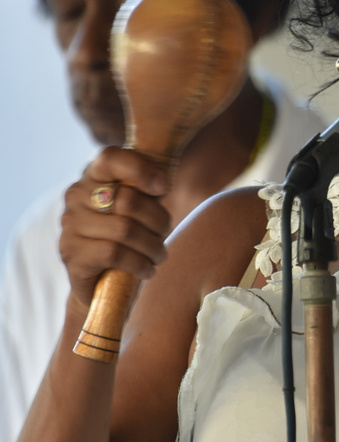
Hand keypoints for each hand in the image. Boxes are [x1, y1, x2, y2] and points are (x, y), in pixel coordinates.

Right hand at [60, 147, 170, 309]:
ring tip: (159, 255)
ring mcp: (70, 226)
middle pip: (128, 200)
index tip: (163, 188)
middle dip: (158, 220)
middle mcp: (76, 197)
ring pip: (125, 230)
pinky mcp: (71, 255)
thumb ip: (148, 191)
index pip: (111, 157)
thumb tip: (161, 183)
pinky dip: (139, 263)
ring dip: (153, 246)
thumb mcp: (140, 209)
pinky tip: (147, 270)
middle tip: (165, 234)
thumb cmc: (128, 239)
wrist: (101, 284)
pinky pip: (114, 253)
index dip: (140, 169)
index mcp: (93, 176)